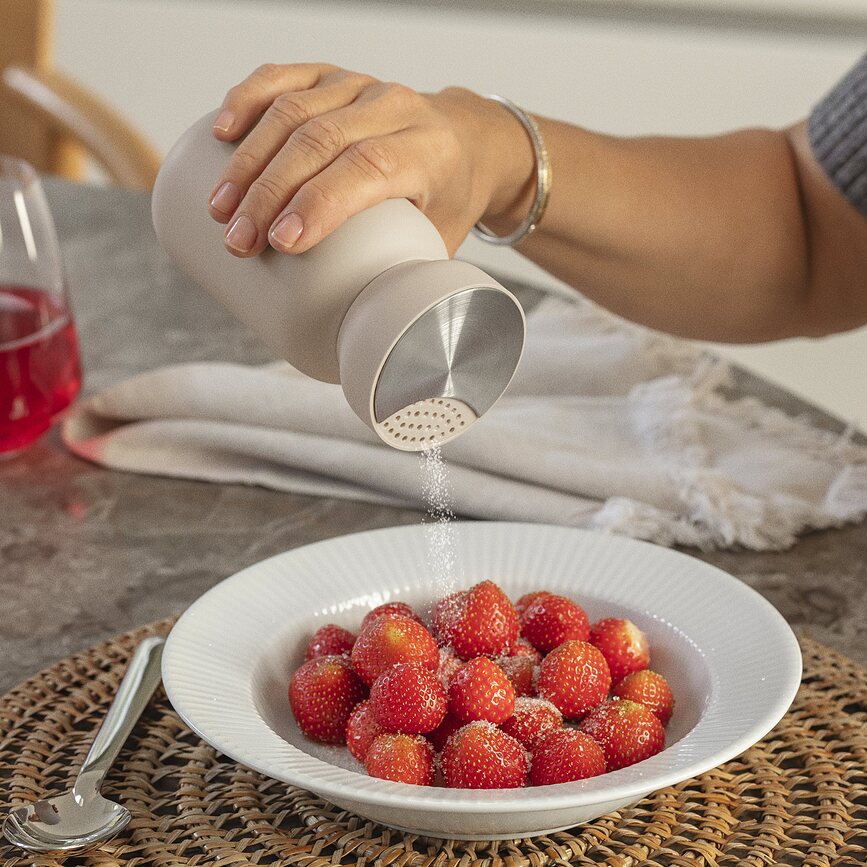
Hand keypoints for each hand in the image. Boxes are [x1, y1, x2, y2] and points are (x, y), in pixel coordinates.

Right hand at [208, 63, 527, 256]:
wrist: (465, 142)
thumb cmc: (448, 201)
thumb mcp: (442, 239)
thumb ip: (408, 274)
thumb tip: (368, 333)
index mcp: (428, 151)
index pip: (368, 167)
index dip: (319, 203)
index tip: (281, 243)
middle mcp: (396, 108)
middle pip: (320, 141)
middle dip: (269, 193)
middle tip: (237, 240)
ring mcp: (361, 87)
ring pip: (294, 111)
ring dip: (248, 161)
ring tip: (220, 208)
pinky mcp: (333, 77)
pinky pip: (284, 78)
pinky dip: (248, 100)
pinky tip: (222, 132)